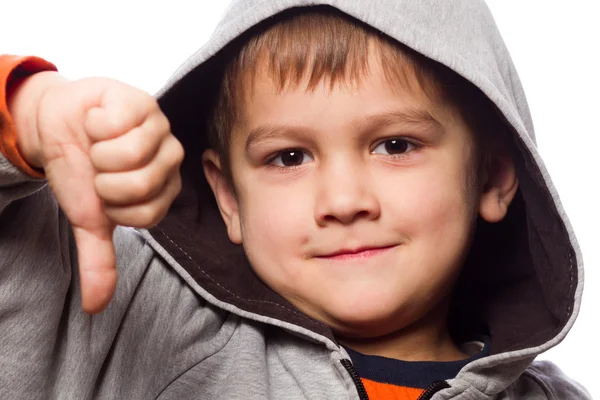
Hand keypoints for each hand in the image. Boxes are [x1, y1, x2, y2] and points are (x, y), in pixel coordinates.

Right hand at [12, 73, 182, 313]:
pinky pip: (117, 123)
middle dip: (103, 181)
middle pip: (141, 185)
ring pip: (131, 154)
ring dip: (98, 153)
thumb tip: (96, 306)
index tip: (104, 194)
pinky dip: (94, 126)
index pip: (146, 215)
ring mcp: (160, 127)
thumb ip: (99, 259)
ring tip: (98, 145)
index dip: (113, 207)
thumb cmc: (81, 170)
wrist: (58, 126)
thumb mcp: (89, 218)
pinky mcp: (142, 101)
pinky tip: (97, 123)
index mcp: (165, 189)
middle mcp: (170, 159)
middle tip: (99, 168)